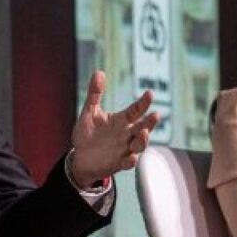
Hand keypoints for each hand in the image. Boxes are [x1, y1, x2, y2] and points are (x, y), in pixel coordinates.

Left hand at [69, 70, 158, 184]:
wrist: (80, 158)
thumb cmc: (87, 134)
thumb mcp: (89, 112)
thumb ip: (95, 94)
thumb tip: (99, 72)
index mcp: (122, 121)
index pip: (136, 110)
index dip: (143, 103)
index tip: (149, 94)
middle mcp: (126, 135)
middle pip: (143, 127)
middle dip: (150, 122)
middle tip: (156, 115)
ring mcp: (124, 149)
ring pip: (139, 145)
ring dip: (143, 140)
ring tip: (143, 133)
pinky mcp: (117, 164)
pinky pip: (127, 163)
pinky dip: (131, 160)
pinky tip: (131, 157)